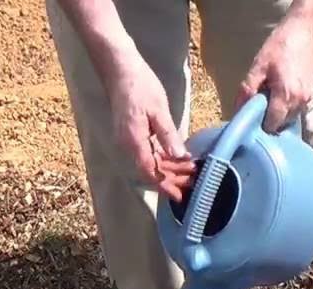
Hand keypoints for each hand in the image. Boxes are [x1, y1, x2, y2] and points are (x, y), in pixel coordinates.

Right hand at [105, 55, 194, 200]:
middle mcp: (128, 145)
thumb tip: (180, 157)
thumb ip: (169, 135)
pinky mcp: (131, 134)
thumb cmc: (140, 86)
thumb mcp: (159, 110)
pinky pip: (147, 152)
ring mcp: (128, 140)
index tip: (180, 195)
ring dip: (169, 169)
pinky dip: (162, 158)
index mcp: (134, 141)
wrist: (120, 68)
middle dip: (171, 179)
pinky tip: (177, 159)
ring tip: (190, 173)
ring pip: (150, 162)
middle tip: (193, 182)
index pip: (150, 172)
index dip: (165, 185)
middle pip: (150, 170)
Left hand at [237, 13, 312, 131]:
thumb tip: (238, 109)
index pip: (271, 125)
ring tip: (268, 97)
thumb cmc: (282, 44)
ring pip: (289, 118)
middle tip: (256, 106)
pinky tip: (278, 93)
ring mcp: (307, 98)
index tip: (249, 119)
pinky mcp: (310, 94)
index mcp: (286, 95)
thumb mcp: (259, 65)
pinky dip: (286, 107)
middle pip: (280, 124)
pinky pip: (295, 109)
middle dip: (268, 119)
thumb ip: (248, 89)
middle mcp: (299, 101)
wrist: (307, 30)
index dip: (259, 125)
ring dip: (277, 113)